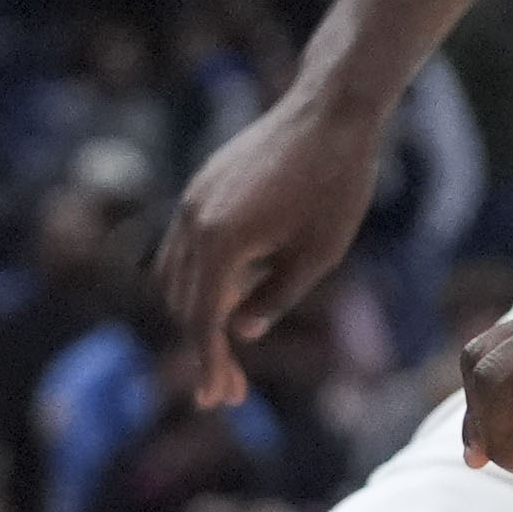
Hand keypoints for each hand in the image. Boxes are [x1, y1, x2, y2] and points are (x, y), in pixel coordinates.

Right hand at [157, 79, 393, 406]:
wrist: (330, 112)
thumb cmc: (336, 183)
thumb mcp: (318, 253)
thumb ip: (276, 296)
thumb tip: (239, 328)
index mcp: (220, 242)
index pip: (202, 319)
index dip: (209, 363)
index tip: (218, 399)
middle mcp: (193, 221)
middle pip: (182, 303)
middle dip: (202, 350)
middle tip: (230, 392)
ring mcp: (191, 202)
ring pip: (176, 276)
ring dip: (195, 317)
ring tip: (227, 355)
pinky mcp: (201, 189)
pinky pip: (185, 248)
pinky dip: (198, 283)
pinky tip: (228, 305)